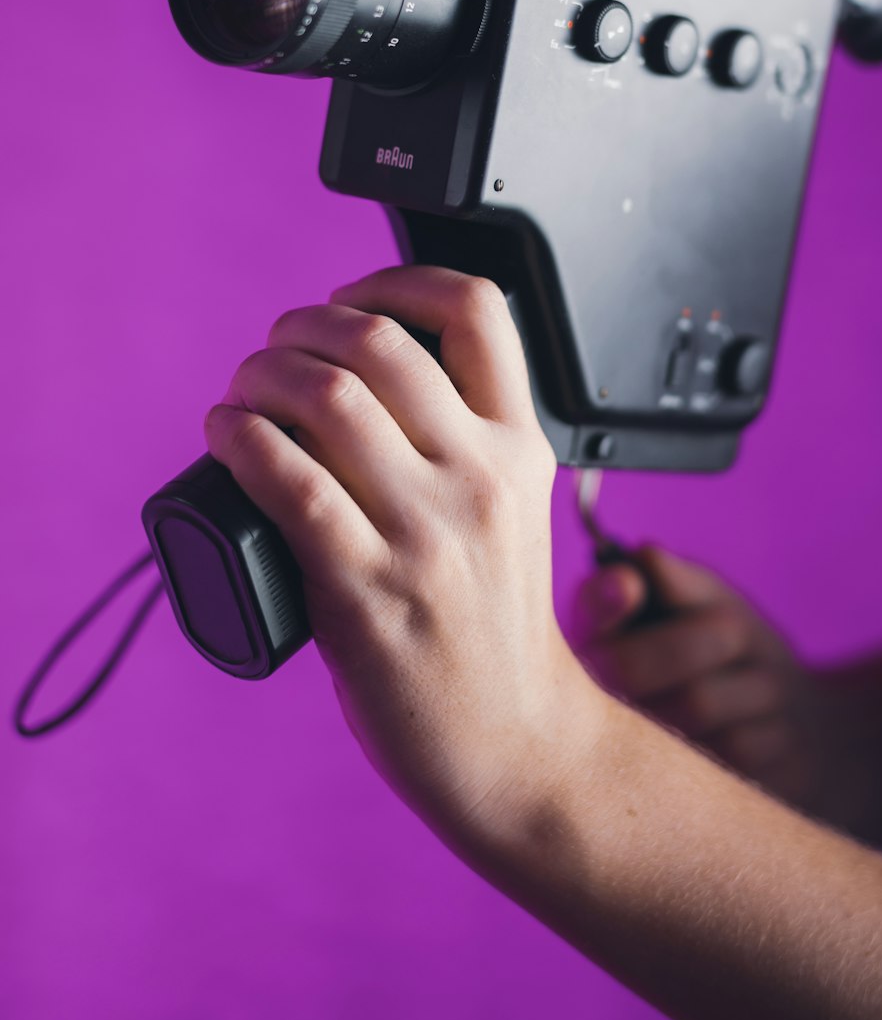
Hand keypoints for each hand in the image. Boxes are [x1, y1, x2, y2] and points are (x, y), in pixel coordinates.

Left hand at [204, 266, 602, 847]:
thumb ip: (461, 449)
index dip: (400, 279)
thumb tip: (355, 382)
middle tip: (273, 352)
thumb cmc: (493, 628)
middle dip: (303, 326)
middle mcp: (480, 479)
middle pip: (379, 341)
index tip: (353, 298)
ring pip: (329, 397)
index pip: (479, 309)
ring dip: (260, 375)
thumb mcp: (509, 513)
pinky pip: (289, 482)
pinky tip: (224, 434)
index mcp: (521, 449)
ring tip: (241, 394)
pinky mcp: (365, 590)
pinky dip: (240, 438)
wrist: (513, 741)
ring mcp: (426, 535)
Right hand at [568, 547, 832, 808]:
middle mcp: (595, 700)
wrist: (785, 727)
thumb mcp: (714, 602)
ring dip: (749, 684)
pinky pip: (736, 750)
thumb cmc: (732, 650)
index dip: (597, 603)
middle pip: (627, 666)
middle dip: (694, 639)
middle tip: (734, 631)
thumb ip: (680, 580)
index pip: (580, 618)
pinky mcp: (684, 801)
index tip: (628, 585)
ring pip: (693, 704)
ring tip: (758, 686)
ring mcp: (635, 758)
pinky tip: (764, 730)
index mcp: (593, 638)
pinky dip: (769, 725)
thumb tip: (645, 555)